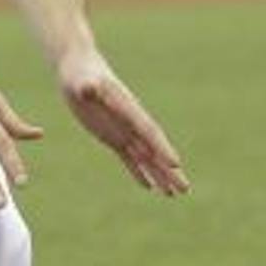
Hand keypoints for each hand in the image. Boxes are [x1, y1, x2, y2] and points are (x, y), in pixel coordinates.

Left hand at [58, 49, 187, 195]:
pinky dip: (139, 172)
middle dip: (169, 170)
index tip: (176, 164)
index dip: (162, 148)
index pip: (148, 131)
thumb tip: (89, 87)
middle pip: (154, 149)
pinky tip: (150, 187)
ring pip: (145, 157)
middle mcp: (130, 122)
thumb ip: (88, 87)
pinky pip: (129, 157)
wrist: (79, 70)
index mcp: (127, 108)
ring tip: (174, 195)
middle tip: (185, 189)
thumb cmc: (80, 74)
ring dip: (159, 175)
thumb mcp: (82, 81)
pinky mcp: (112, 136)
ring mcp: (123, 130)